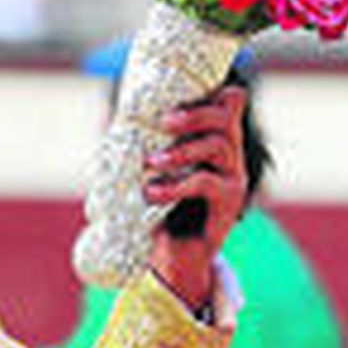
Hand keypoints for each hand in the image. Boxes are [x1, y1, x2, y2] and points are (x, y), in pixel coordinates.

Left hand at [144, 85, 247, 309]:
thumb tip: (115, 114)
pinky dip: (176, 185)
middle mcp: (229, 155)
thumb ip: (147, 142)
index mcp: (214, 140)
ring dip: (181, 150)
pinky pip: (206, 183)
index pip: (227, 104)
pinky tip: (152, 192)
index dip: (212, 92)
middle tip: (164, 120)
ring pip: (218, 147)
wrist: (174, 254)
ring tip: (150, 162)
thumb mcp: (152, 170)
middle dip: (195, 114)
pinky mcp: (229, 203)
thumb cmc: (159, 205)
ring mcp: (233, 178)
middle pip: (226, 119)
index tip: (179, 93)